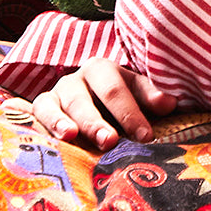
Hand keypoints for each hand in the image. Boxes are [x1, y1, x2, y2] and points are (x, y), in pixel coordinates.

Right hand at [23, 58, 177, 149]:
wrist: (84, 99)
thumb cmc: (116, 101)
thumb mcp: (134, 94)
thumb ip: (150, 98)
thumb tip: (170, 103)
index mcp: (105, 69)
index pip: (118, 89)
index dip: (132, 113)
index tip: (145, 136)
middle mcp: (80, 77)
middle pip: (88, 99)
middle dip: (99, 121)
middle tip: (109, 141)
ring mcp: (58, 91)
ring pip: (62, 105)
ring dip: (67, 122)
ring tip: (73, 136)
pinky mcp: (41, 106)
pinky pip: (40, 113)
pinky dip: (47, 123)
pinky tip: (56, 137)